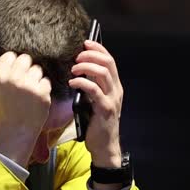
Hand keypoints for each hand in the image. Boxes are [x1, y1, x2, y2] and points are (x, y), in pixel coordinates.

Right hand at [0, 50, 51, 163]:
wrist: (16, 129)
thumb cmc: (1, 109)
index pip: (10, 55)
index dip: (12, 64)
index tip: (13, 74)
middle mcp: (14, 79)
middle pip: (25, 59)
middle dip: (25, 68)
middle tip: (22, 81)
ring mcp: (29, 86)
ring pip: (37, 69)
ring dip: (34, 77)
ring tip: (29, 90)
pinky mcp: (43, 93)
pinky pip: (46, 80)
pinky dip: (42, 87)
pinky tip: (36, 96)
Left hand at [68, 40, 122, 167]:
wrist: (105, 146)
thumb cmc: (97, 124)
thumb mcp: (95, 102)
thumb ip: (92, 87)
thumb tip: (79, 71)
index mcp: (115, 86)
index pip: (110, 61)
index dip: (99, 49)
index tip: (86, 43)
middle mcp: (116, 90)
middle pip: (108, 63)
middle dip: (92, 55)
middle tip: (77, 56)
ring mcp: (112, 99)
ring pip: (103, 73)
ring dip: (86, 67)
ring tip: (73, 69)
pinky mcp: (105, 109)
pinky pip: (94, 90)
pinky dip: (82, 82)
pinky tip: (73, 82)